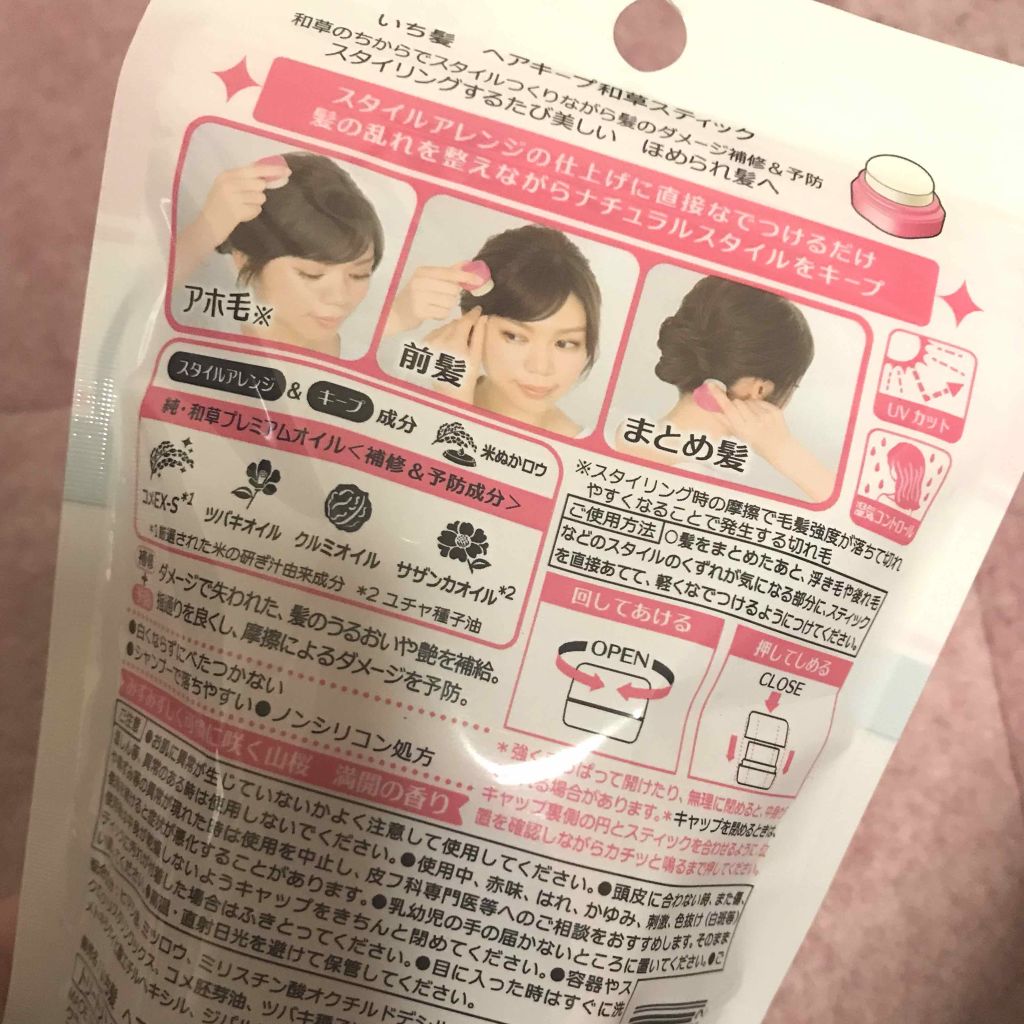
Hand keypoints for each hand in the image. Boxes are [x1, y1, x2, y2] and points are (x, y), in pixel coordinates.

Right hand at [173, 160, 289, 284]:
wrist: (206, 227)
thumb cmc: (219, 207)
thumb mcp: (226, 187)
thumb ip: (244, 180)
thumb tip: (268, 177)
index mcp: (227, 174)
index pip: (255, 169)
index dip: (272, 169)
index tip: (287, 171)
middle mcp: (229, 183)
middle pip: (260, 183)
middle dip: (259, 192)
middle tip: (246, 199)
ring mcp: (232, 197)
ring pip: (260, 197)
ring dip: (255, 204)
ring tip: (241, 208)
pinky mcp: (237, 211)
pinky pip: (257, 209)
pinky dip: (252, 214)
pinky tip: (241, 216)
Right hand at [384, 263, 486, 336]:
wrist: (396, 313)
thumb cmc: (416, 295)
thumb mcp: (429, 279)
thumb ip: (449, 272)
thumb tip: (468, 263)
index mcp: (423, 271)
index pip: (450, 273)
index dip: (466, 276)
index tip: (479, 280)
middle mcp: (420, 282)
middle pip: (452, 289)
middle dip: (453, 295)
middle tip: (443, 296)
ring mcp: (419, 297)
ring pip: (449, 302)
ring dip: (447, 306)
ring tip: (435, 305)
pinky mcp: (420, 312)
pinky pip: (443, 313)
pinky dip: (441, 314)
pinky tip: (432, 312)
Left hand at [423, 306, 486, 401]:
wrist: (448, 392)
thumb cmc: (466, 377)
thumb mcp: (476, 356)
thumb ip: (479, 335)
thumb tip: (483, 317)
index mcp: (454, 343)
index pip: (465, 321)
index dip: (473, 314)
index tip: (479, 309)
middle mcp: (439, 340)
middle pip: (455, 323)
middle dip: (464, 324)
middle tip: (472, 331)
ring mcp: (429, 342)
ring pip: (445, 326)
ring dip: (454, 329)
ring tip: (460, 341)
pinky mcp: (424, 344)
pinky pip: (436, 332)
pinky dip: (444, 334)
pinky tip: (450, 344)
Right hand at [708, 385, 793, 462]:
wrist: (780, 447)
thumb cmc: (756, 443)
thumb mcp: (738, 435)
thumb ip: (724, 421)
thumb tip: (711, 408)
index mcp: (743, 429)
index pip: (728, 408)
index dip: (718, 396)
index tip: (711, 386)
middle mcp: (754, 422)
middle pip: (737, 402)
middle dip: (735, 405)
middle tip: (740, 415)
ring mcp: (766, 415)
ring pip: (748, 401)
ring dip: (747, 406)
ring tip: (753, 418)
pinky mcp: (775, 410)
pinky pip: (760, 401)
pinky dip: (758, 407)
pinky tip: (761, 416)